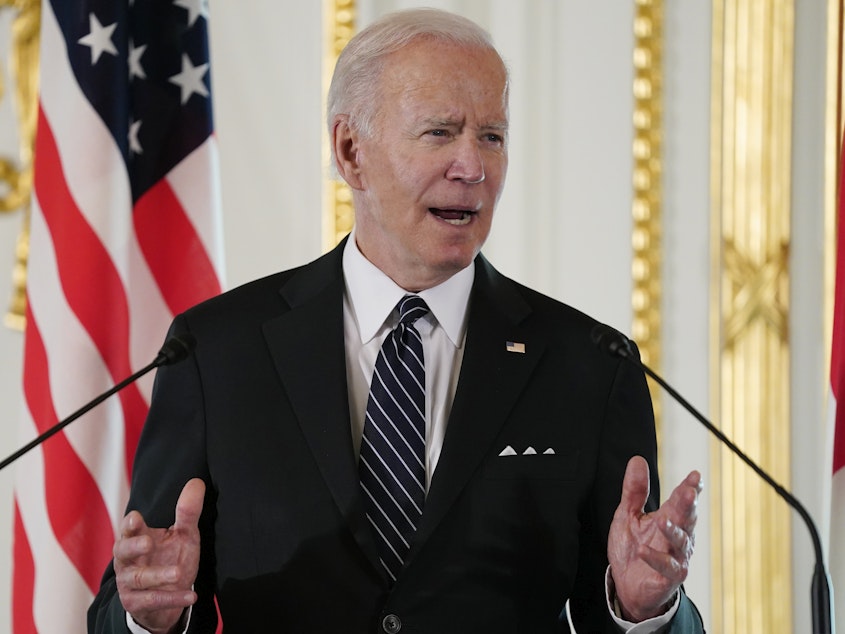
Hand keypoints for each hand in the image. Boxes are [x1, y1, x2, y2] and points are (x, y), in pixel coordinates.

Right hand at [114, 478, 204, 632]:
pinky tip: (191, 596)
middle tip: (148, 542)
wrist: (166, 597)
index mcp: (137, 538)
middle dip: (133, 546)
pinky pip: (152, 600)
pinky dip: (172, 598)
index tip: (136, 518)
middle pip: (123, 551)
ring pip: (139, 578)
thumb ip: (187, 512)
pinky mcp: (136, 603)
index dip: (130, 524)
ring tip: (178, 573)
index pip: (129, 528)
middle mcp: (128, 560)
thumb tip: (197, 483)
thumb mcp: (183, 535)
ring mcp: (129, 582)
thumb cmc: (170, 558)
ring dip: (158, 575)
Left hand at [607, 456, 700, 621]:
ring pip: (681, 541)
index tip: (695, 475)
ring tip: (663, 521)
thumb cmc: (632, 546)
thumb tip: (637, 459)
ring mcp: (676, 556)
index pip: (682, 500)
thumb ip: (634, 490)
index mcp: (669, 517)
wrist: (627, 583)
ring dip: (674, 531)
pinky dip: (656, 558)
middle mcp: (677, 535)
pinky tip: (643, 550)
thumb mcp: (628, 514)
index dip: (690, 487)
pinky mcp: (669, 577)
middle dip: (688, 505)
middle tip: (690, 492)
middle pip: (686, 517)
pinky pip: (667, 567)